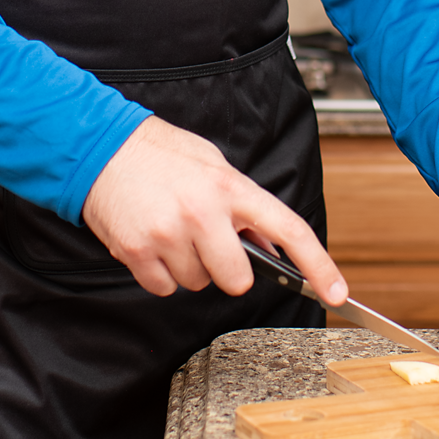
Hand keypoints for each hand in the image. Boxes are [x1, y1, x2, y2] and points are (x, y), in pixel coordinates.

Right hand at [81, 115, 346, 305]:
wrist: (103, 147)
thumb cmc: (162, 154)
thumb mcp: (215, 166)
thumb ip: (243, 204)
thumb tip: (269, 243)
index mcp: (232, 187)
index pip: (288, 230)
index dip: (318, 265)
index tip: (336, 292)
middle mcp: (204, 213)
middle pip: (237, 280)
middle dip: (227, 269)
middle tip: (208, 240)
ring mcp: (170, 235)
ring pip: (197, 284)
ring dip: (189, 266)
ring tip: (172, 228)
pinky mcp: (138, 254)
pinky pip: (164, 288)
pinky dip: (160, 273)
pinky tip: (152, 240)